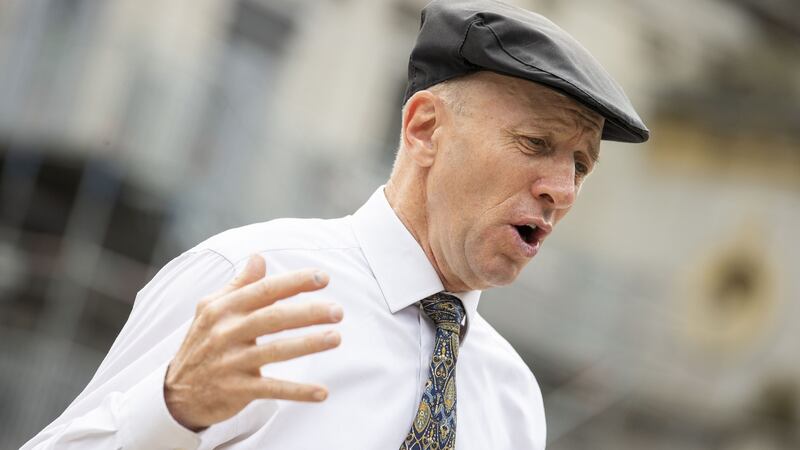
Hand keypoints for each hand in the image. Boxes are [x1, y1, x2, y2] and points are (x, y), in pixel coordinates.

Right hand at [164, 254, 342, 430]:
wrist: (177, 392)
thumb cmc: (203, 343)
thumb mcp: (212, 309)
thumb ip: (239, 284)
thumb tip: (259, 257)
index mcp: (224, 309)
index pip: (265, 290)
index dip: (295, 282)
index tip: (324, 278)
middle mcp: (227, 332)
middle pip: (274, 318)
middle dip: (309, 312)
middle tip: (338, 311)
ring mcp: (232, 362)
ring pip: (276, 351)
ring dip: (308, 344)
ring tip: (336, 338)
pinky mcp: (237, 390)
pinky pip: (273, 388)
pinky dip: (298, 391)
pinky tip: (322, 392)